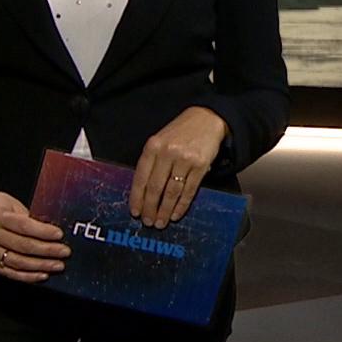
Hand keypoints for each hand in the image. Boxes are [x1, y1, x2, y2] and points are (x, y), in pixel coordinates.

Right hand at [0, 190, 70, 282]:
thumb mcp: (12, 204)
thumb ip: (28, 218)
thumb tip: (53, 231)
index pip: (23, 226)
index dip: (43, 232)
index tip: (59, 235)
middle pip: (22, 246)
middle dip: (47, 250)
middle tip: (65, 252)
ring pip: (17, 262)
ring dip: (40, 266)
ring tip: (57, 265)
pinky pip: (8, 272)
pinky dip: (26, 276)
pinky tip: (41, 275)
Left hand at [132, 106, 228, 228]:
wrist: (207, 119)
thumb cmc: (181, 132)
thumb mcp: (160, 141)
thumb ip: (152, 162)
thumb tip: (144, 192)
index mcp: (152, 146)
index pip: (140, 177)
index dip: (137, 197)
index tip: (135, 212)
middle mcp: (167, 153)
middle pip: (155, 187)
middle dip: (150, 208)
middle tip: (148, 222)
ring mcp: (184, 159)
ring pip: (171, 191)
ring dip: (165, 210)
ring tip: (160, 222)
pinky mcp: (200, 165)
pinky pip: (189, 190)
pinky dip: (181, 205)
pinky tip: (176, 214)